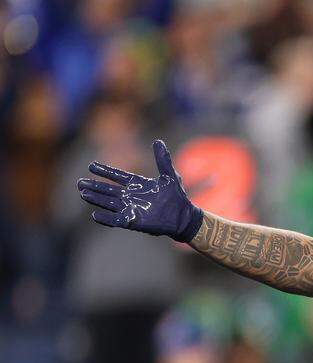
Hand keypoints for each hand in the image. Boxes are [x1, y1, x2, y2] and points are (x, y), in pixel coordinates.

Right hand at [77, 139, 203, 241]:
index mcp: (138, 184)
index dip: (105, 171)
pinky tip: (95, 215)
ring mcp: (131, 208)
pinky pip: (116, 220)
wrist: (183, 217)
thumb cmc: (176, 196)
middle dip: (95, 186)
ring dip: (97, 199)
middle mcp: (131, 196)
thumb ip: (163, 160)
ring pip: (109, 203)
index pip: (117, 176)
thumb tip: (158, 141)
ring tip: (84, 194)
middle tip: (80, 182)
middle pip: (108, 190)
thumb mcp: (170, 176)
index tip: (91, 166)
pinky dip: (106, 218)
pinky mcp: (133, 221)